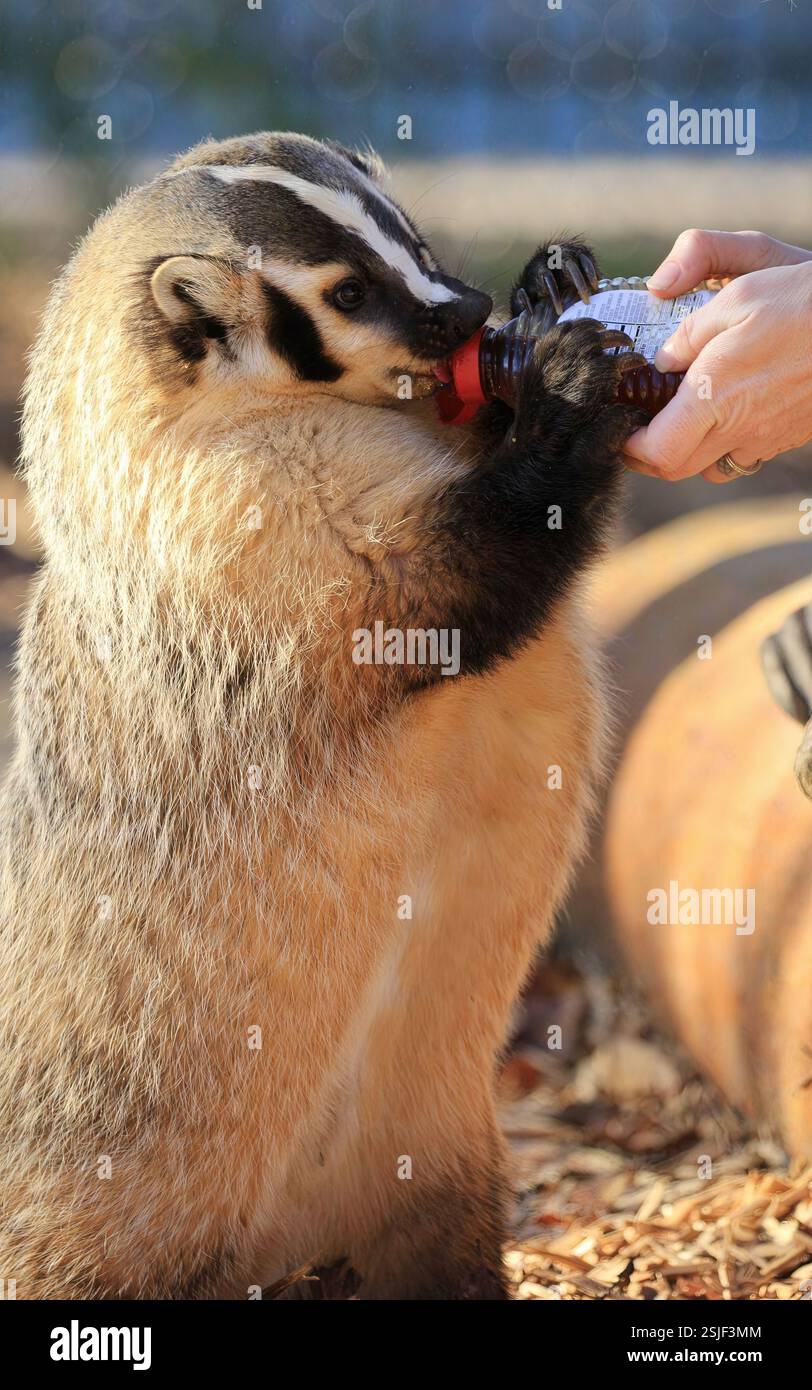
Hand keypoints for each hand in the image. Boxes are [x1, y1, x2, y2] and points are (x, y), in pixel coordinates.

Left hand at [623, 230, 811, 481]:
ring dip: (689, 451)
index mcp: (715, 395)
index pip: (657, 453)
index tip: (621, 425)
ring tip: (682, 418)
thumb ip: (688, 331)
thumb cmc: (802, 301)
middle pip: (676, 469)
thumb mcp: (737, 292)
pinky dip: (725, 443)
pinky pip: (745, 454)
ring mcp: (766, 437)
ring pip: (711, 466)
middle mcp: (739, 427)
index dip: (630, 448)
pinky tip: (729, 410)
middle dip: (650, 454)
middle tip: (639, 426)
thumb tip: (662, 359)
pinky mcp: (788, 435)